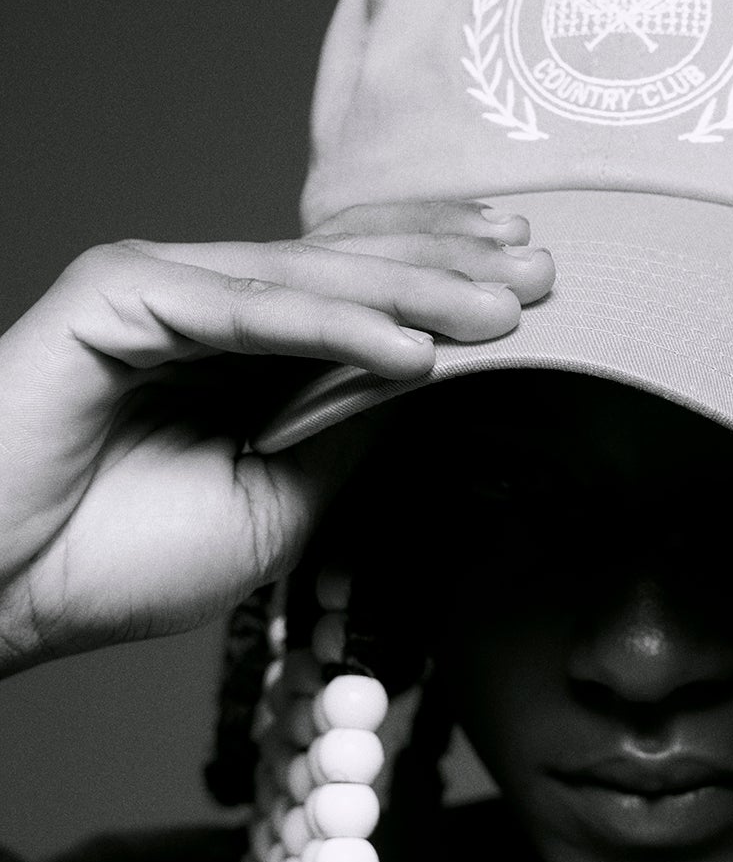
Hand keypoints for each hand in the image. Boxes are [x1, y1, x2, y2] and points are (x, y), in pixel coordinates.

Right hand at [0, 200, 552, 671]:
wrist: (1, 594)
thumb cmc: (118, 559)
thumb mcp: (278, 506)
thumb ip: (348, 437)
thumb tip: (439, 387)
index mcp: (243, 349)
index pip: (360, 293)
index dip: (444, 281)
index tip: (534, 287)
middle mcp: (206, 304)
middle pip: (348, 266)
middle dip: (451, 267)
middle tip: (549, 272)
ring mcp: (160, 290)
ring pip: (309, 279)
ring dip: (415, 290)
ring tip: (507, 308)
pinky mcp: (116, 297)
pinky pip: (246, 311)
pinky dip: (333, 329)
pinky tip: (414, 352)